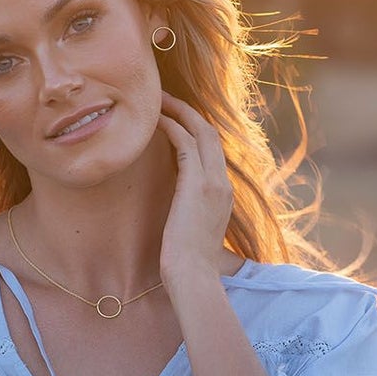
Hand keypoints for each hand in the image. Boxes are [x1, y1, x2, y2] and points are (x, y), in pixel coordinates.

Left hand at [156, 91, 234, 285]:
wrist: (193, 276)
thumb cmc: (188, 263)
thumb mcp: (192, 231)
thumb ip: (189, 212)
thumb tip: (176, 207)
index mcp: (223, 193)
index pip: (212, 150)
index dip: (195, 129)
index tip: (175, 119)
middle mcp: (222, 182)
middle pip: (210, 132)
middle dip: (187, 111)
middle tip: (164, 99)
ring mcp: (213, 181)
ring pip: (200, 130)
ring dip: (178, 111)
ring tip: (156, 101)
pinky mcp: (197, 183)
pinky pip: (184, 142)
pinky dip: (170, 126)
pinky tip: (153, 121)